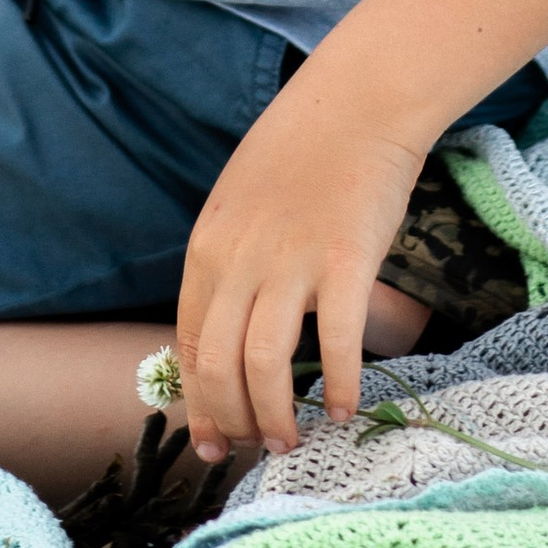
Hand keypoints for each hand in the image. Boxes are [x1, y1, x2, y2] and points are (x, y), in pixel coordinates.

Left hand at [175, 76, 425, 464]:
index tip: (211, 440)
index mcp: (208, 247)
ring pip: (265, 364)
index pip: (191, 344)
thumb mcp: (239, 204)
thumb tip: (225, 331)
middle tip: (257, 446)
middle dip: (233, 421)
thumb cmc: (301, 152)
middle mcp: (240, 260)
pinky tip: (345, 408)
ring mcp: (292, 261)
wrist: (356, 101)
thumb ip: (228, 263)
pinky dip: (338, 385)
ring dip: (275, 416)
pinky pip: (336, 342)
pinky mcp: (346, 261)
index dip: (199, 401)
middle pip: (220, 365)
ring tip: (291, 438)